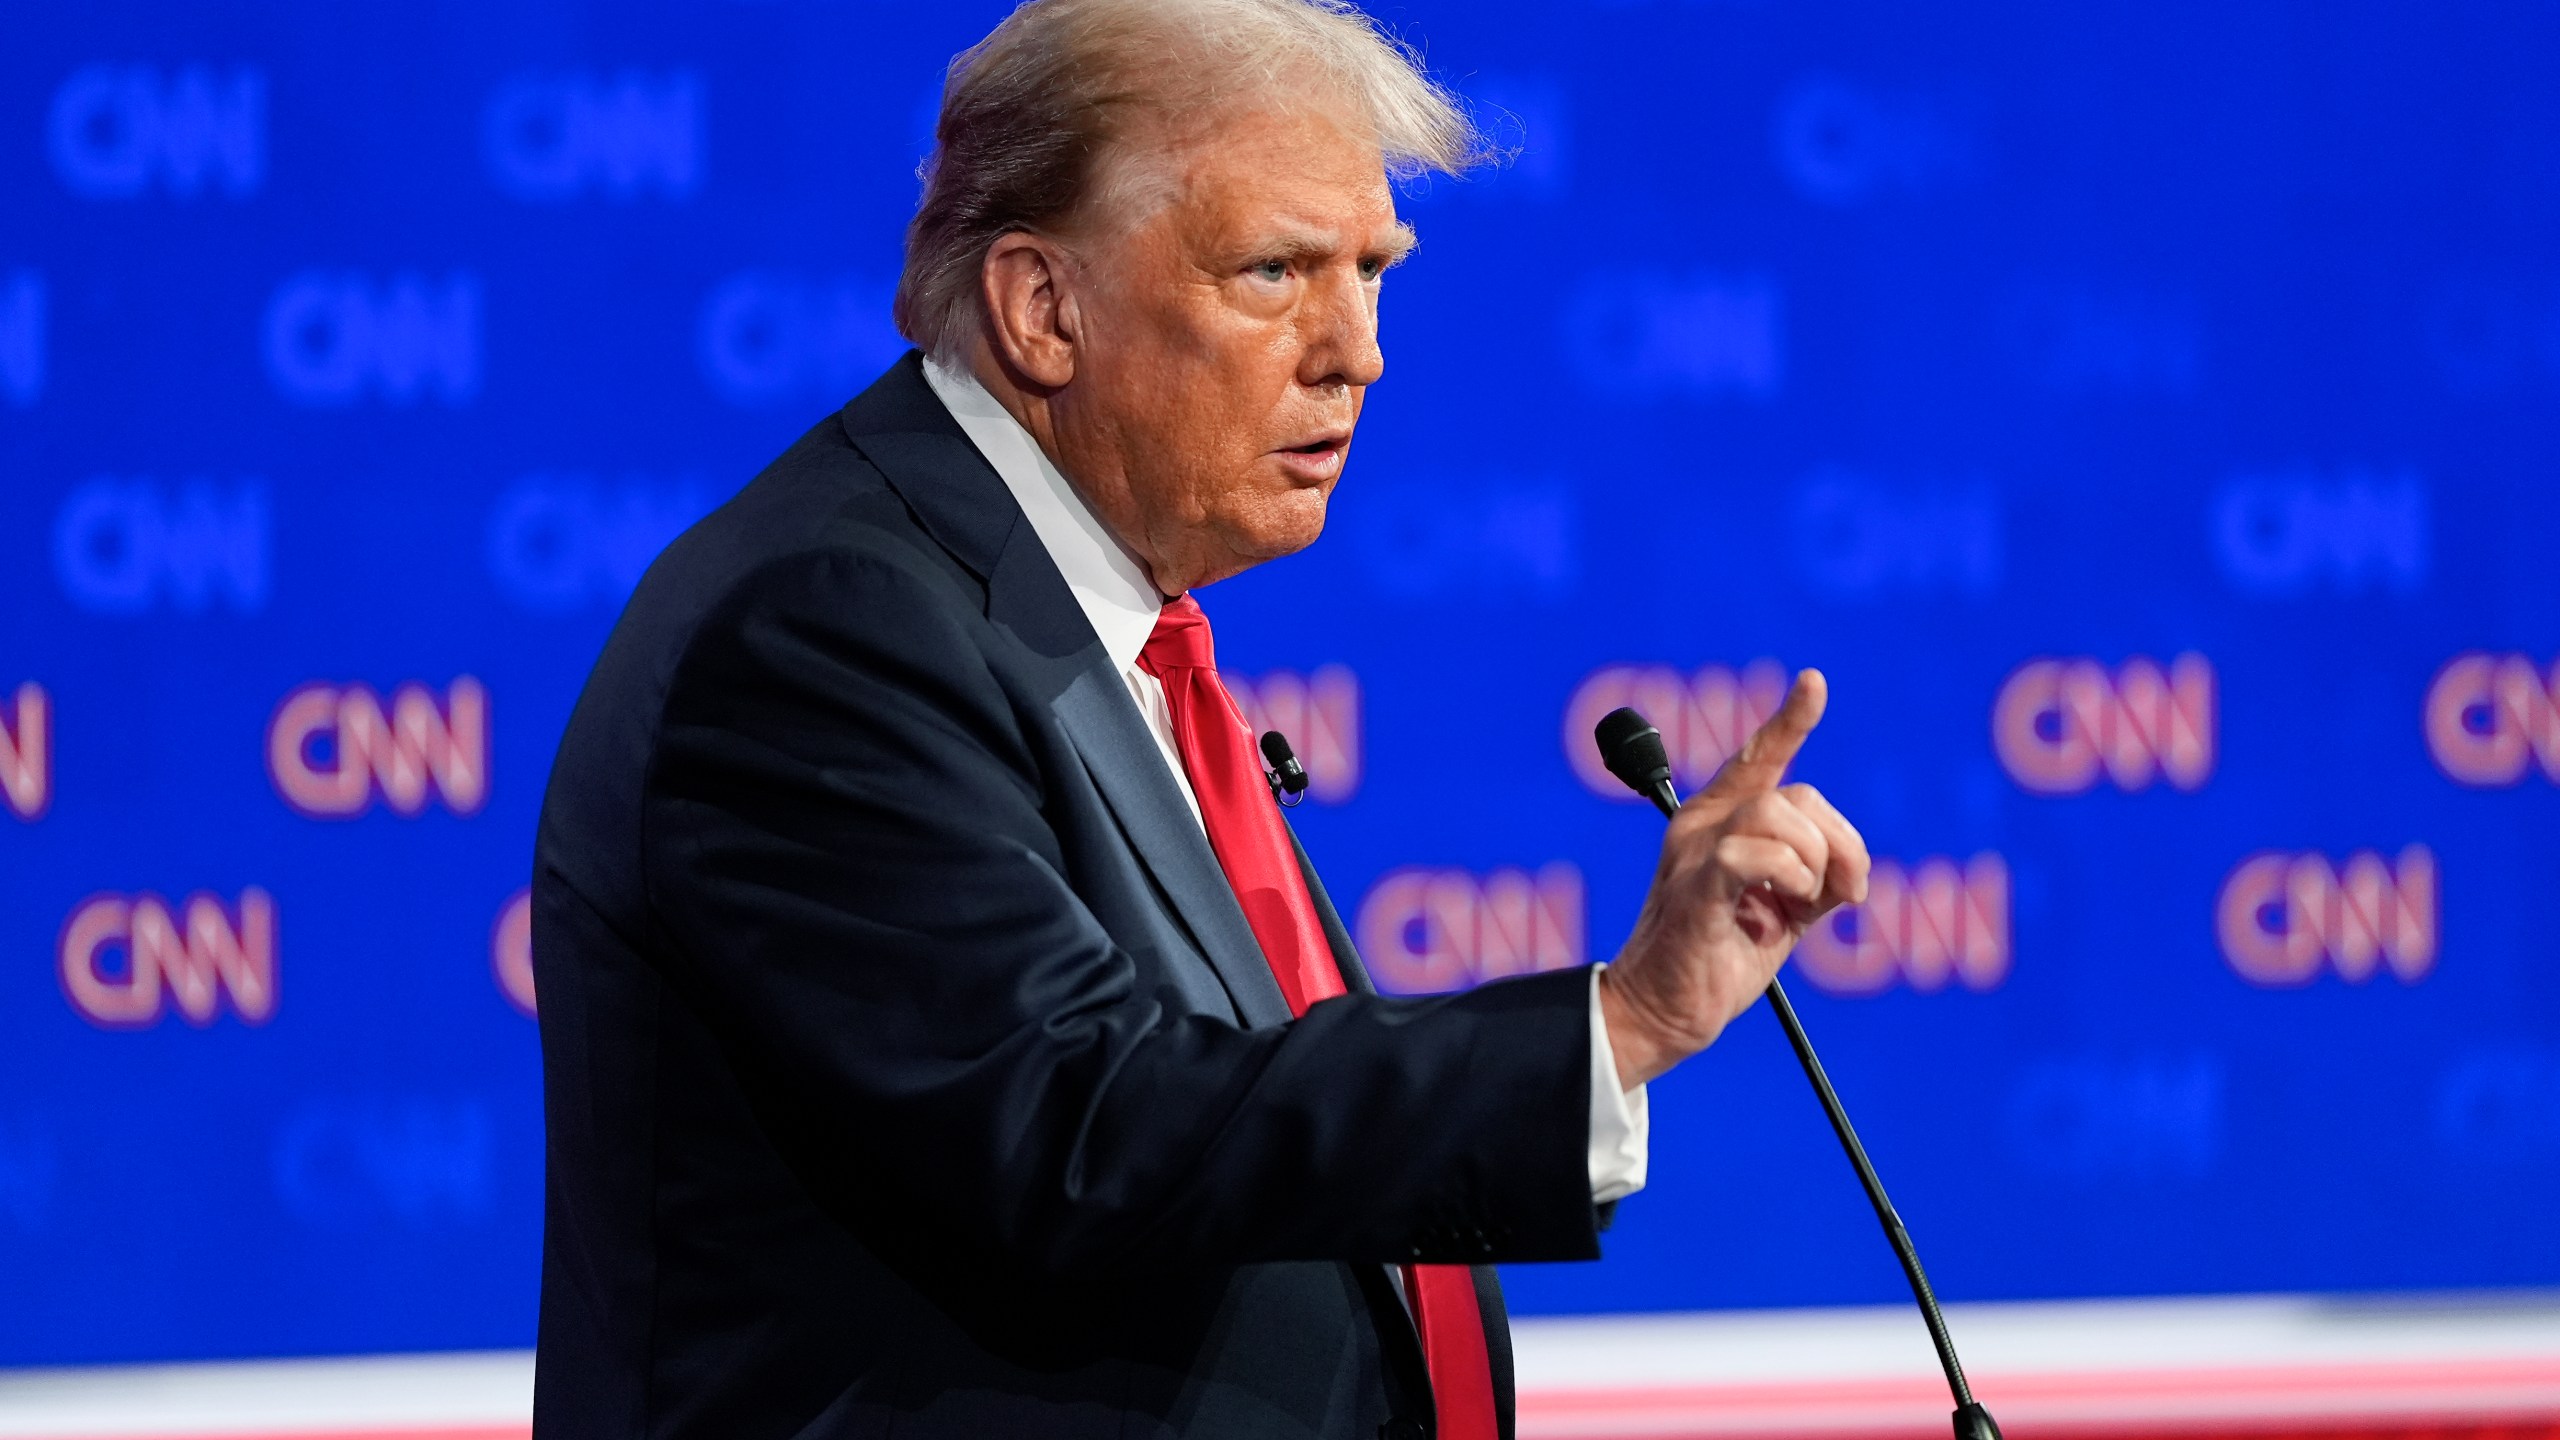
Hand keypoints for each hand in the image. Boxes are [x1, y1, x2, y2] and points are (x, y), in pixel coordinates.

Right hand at [1597, 669, 1870, 1089]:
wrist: (1665, 1012)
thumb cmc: (1718, 959)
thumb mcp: (1782, 912)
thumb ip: (1814, 878)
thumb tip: (1855, 872)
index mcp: (1718, 823)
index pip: (1757, 757)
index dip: (1789, 720)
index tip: (1814, 683)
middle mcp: (1701, 825)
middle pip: (1796, 795)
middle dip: (1839, 845)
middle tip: (1842, 897)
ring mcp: (1694, 853)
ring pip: (1779, 816)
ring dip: (1814, 865)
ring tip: (1802, 908)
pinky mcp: (1695, 888)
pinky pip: (1753, 856)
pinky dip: (1787, 879)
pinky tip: (1778, 914)